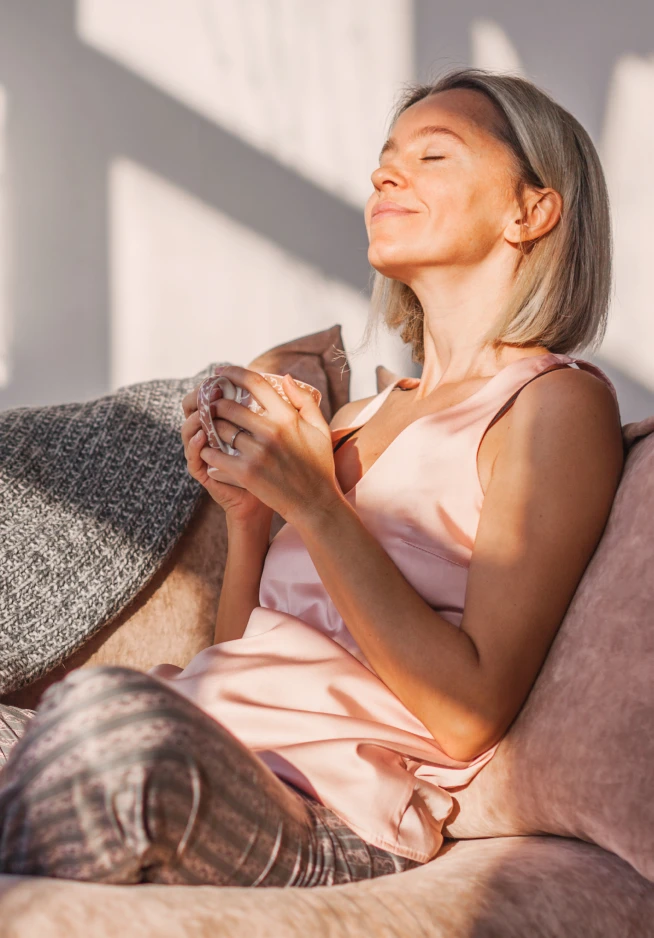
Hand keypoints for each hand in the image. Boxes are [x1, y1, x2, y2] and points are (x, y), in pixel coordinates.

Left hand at [197, 365, 343, 525]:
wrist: (315, 503)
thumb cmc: (319, 465)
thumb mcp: (320, 429)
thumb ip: (304, 400)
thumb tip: (286, 377)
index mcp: (288, 417)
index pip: (255, 383)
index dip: (233, 373)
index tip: (220, 372)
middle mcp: (271, 431)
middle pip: (229, 406)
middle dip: (215, 403)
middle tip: (210, 405)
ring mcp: (257, 452)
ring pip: (220, 429)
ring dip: (211, 426)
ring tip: (208, 427)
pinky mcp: (246, 472)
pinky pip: (215, 453)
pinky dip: (208, 450)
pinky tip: (209, 450)